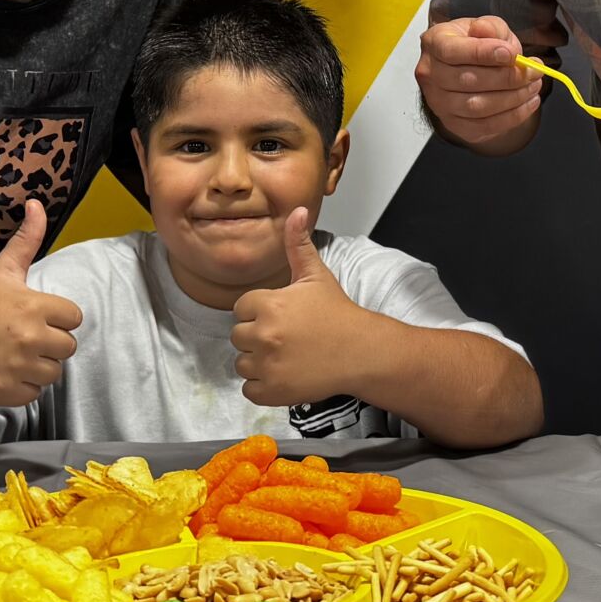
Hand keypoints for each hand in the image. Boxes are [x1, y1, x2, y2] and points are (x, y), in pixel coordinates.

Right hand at [0, 201, 81, 406]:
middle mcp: (30, 337)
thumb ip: (26, 240)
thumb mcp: (0, 271)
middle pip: (69, 347)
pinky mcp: (8, 391)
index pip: (75, 317)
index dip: (57, 316)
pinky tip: (6, 370)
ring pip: (55, 372)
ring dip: (40, 365)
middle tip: (24, 335)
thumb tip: (36, 203)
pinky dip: (24, 386)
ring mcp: (19, 367)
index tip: (36, 314)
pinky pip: (35, 393)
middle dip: (50, 342)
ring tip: (16, 353)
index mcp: (33, 306)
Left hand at [232, 210, 376, 406]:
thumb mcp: (316, 275)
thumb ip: (298, 244)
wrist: (362, 351)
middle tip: (287, 336)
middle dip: (258, 336)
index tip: (283, 315)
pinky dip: (263, 386)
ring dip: (258, 362)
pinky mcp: (273, 391)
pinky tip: (284, 374)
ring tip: (286, 355)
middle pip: (238, 336)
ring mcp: (267, 366)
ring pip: (242, 363)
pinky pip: (249, 390)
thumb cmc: (337, 312)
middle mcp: (264, 335)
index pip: (241, 308)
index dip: (259, 311)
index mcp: (269, 304)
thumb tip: (298, 210)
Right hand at [414, 15, 539, 148]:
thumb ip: (490, 27)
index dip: (483, 53)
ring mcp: (439, 103)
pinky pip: (485, 126)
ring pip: (477, 107)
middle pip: (467, 81)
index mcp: (434, 43)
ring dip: (513, 98)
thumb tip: (488, 33)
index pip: (452, 51)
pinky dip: (512, 116)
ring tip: (534, 85)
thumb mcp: (485, 27)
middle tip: (534, 71)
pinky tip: (528, 102)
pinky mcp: (454, 124)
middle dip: (508, 77)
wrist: (467, 67)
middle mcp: (430, 75)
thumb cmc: (475, 44)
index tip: (511, 54)